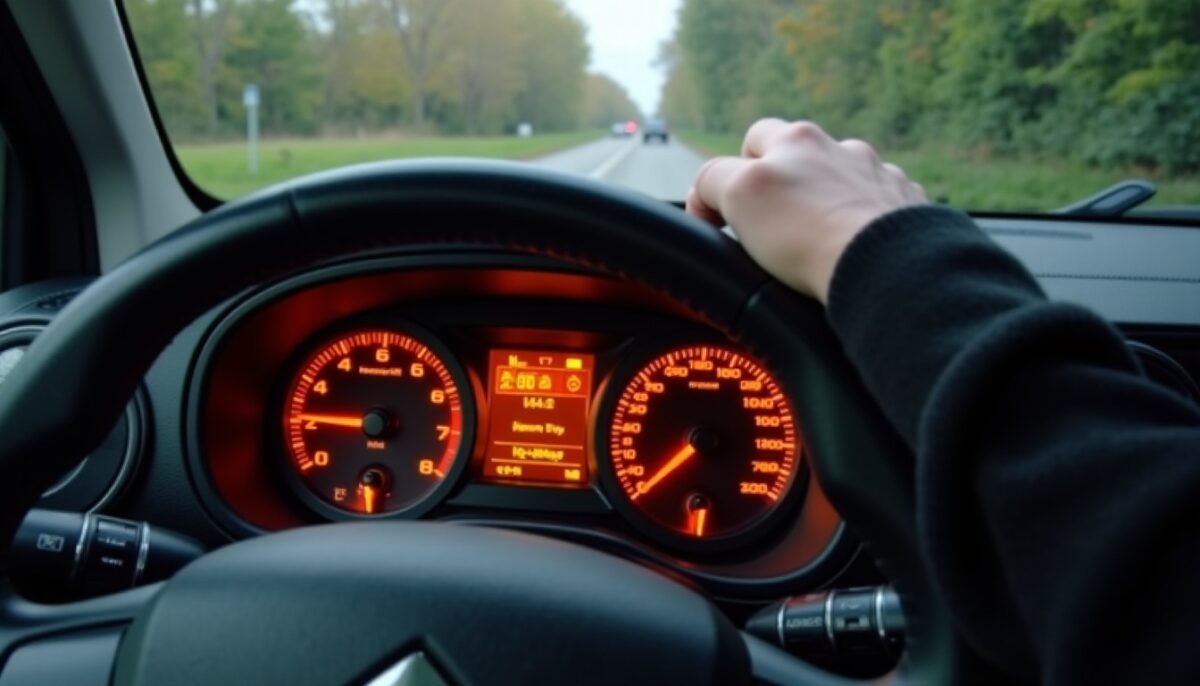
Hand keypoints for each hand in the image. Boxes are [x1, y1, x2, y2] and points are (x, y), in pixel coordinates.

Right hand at [686, 119, 926, 302]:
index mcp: (796, 141)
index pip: (750, 145)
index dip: (731, 178)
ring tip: (820, 242)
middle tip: (774, 226)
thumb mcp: (737, 196)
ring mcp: (880, 177)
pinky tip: (858, 251)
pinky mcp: (909, 208)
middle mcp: (842, 149)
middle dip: (785, 182)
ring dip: (830, 201)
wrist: (884, 269)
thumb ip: (712, 181)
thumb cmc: (807, 234)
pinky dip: (867, 224)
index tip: (725, 217)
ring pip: (845, 180)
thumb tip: (705, 194)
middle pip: (801, 156)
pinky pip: (882, 207)